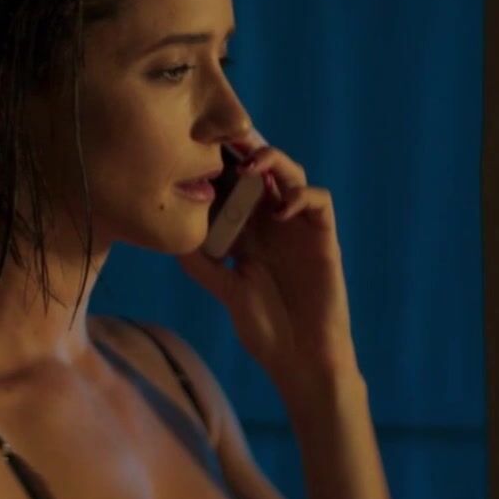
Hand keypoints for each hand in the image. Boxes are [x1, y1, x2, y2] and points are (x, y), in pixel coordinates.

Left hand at [178, 144, 358, 389]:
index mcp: (246, 231)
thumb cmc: (265, 329)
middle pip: (261, 170)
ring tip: (251, 167)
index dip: (218, 167)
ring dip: (273, 162)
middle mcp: (272, 222)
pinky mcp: (323, 237)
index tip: (195, 152)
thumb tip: (174, 233)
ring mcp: (299, 227)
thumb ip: (202, 263)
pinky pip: (319, 200)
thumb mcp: (226, 290)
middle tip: (223, 141)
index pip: (232, 186)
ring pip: (291, 174)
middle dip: (243, 150)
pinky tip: (280, 209)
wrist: (302, 358)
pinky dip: (302, 194)